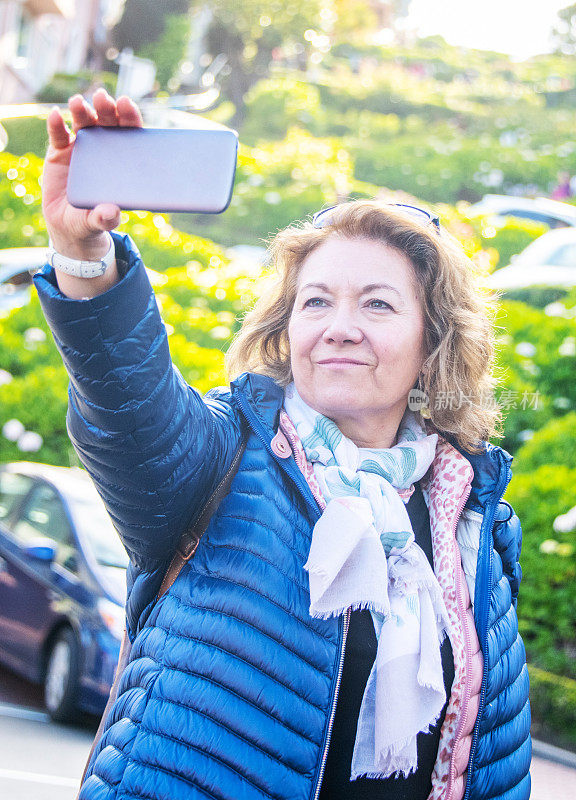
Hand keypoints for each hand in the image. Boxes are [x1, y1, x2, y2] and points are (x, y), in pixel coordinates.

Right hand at [42, 89, 142, 260]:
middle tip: (103, 98)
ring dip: (82, 111)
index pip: (130, 134)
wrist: (69, 224)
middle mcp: (104, 149)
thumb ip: (105, 218)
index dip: (129, 118)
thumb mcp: (99, 222)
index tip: (127, 104)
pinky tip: (54, 115)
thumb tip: (112, 213)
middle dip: (106, 108)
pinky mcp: (60, 151)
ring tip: (78, 103)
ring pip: (83, 123)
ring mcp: (82, 148)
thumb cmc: (93, 220)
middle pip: (107, 123)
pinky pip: (58, 134)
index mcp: (123, 161)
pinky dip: (56, 124)